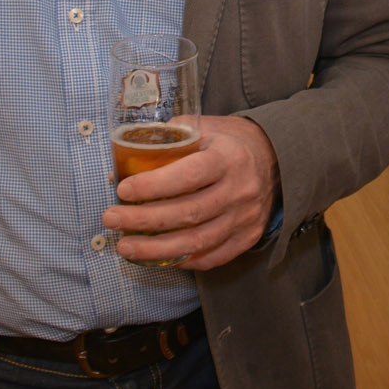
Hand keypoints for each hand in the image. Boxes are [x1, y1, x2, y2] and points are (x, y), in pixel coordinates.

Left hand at [105, 115, 279, 268]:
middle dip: (143, 220)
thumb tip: (122, 165)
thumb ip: (167, 141)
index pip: (188, 175)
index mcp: (228, 158)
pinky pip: (211, 257)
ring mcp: (245, 218)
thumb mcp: (204, 128)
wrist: (277, 158)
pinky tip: (157, 256)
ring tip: (124, 246)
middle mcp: (239, 190)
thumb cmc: (229, 142)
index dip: (153, 186)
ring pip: (196, 242)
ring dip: (155, 248)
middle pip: (187, 213)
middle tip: (111, 218)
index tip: (123, 190)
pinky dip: (181, 259)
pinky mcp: (247, 237)